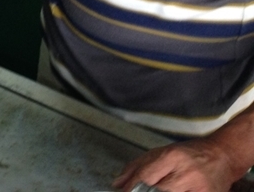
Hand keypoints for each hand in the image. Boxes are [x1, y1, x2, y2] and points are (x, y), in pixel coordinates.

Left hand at [113, 139, 238, 191]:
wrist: (222, 155)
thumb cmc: (189, 153)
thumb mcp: (160, 152)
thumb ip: (137, 166)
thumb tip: (117, 183)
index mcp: (172, 156)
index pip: (146, 175)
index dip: (131, 187)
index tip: (124, 191)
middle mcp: (186, 171)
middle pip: (158, 191)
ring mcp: (199, 187)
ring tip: (159, 190)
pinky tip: (173, 191)